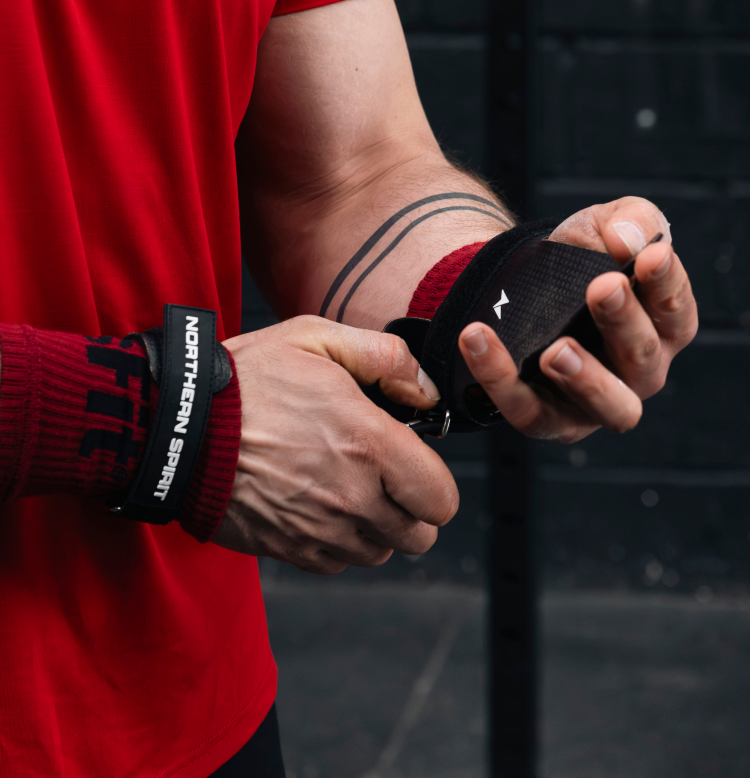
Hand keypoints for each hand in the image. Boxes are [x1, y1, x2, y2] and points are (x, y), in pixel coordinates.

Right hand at [213, 317, 457, 573]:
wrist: (176, 426)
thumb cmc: (246, 380)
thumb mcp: (317, 337)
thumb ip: (386, 357)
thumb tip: (426, 389)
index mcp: (369, 444)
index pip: (441, 500)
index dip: (435, 483)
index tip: (415, 465)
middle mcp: (351, 497)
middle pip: (417, 536)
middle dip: (410, 508)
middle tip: (384, 477)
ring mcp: (318, 529)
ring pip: (378, 552)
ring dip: (374, 526)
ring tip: (346, 486)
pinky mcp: (287, 549)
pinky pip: (336, 562)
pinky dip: (335, 541)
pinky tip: (316, 503)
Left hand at [457, 196, 697, 443]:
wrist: (517, 288)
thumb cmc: (575, 262)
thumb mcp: (601, 227)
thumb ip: (630, 222)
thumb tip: (629, 239)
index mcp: (661, 328)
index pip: (676, 312)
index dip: (668, 284)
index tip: (651, 256)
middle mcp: (638, 373)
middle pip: (642, 359)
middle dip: (624, 323)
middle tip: (603, 287)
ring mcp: (593, 403)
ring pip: (606, 407)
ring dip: (584, 378)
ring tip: (556, 349)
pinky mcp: (545, 418)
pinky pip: (525, 408)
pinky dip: (498, 376)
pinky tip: (477, 337)